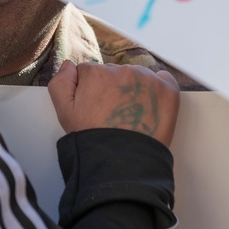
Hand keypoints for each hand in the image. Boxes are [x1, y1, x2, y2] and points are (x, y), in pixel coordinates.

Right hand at [48, 60, 179, 146]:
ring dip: (134, 90)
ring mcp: (147, 78)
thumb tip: (68, 65)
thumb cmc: (94, 139)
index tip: (96, 109)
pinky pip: (162, 79)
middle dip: (114, 90)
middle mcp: (122, 70)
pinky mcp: (167, 89)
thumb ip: (60, 83)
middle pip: (115, 73)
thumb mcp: (65, 113)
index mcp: (96, 73)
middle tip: (113, 115)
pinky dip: (157, 90)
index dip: (93, 92)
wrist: (124, 162)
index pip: (92, 73)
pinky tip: (150, 108)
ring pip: (137, 77)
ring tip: (131, 116)